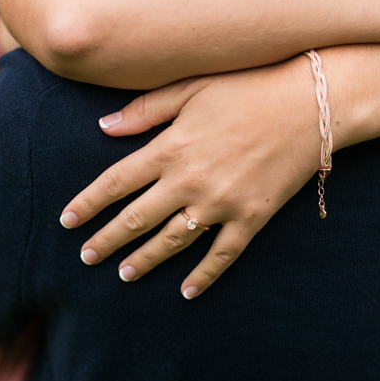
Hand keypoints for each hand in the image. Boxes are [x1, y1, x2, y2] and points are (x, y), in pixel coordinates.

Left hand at [59, 58, 321, 298]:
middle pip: (136, 219)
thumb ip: (145, 110)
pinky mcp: (252, 217)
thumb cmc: (248, 86)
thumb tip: (104, 128)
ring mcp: (222, 203)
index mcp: (171, 147)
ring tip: (124, 274)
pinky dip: (203, 276)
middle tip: (86, 257)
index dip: (88, 204)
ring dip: (145, 260)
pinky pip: (222, 254)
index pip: (115, 183)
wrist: (312, 103)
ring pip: (172, 242)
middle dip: (107, 240)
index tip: (67, 222)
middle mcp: (190, 180)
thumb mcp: (192, 87)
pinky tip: (186, 293)